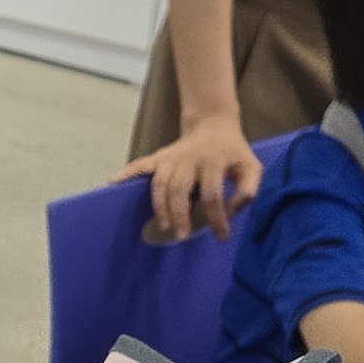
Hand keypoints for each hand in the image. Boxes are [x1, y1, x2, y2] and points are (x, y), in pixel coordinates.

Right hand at [123, 111, 263, 242]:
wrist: (214, 125)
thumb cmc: (233, 153)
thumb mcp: (251, 168)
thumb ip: (248, 189)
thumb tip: (232, 210)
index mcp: (213, 162)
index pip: (213, 194)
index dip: (217, 218)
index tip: (221, 236)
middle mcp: (189, 159)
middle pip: (179, 190)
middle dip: (180, 215)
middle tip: (182, 236)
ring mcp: (170, 158)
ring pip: (159, 184)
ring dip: (160, 206)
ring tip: (163, 226)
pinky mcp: (158, 157)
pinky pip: (139, 166)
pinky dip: (125, 174)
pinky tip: (112, 185)